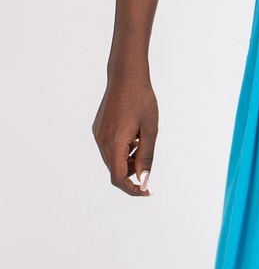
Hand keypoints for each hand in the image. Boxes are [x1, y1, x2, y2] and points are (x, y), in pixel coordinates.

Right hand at [92, 74, 157, 196]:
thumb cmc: (142, 100)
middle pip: (115, 171)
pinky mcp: (98, 129)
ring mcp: (98, 134)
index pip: (119, 178)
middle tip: (148, 163)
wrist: (126, 77)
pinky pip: (108, 148)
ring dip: (127, 161)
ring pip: (112, 160)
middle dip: (132, 173)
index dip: (132, 189)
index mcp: (115, 142)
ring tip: (141, 143)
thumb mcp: (151, 130)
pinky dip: (122, 150)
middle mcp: (102, 141)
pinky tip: (133, 136)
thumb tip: (144, 180)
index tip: (146, 191)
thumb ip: (146, 156)